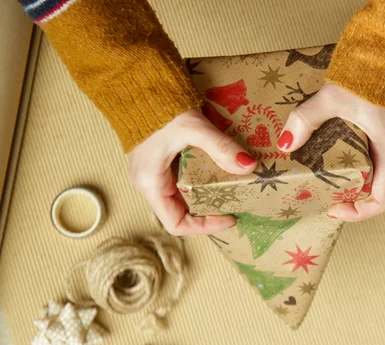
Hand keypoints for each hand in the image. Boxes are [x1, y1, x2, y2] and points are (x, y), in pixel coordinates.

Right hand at [128, 108, 256, 234]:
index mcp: (150, 183)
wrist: (136, 79)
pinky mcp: (157, 159)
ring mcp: (151, 171)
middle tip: (235, 202)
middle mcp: (148, 183)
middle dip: (209, 211)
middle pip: (181, 211)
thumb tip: (249, 166)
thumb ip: (220, 147)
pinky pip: (180, 179)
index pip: (176, 223)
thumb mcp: (192, 128)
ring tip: (230, 188)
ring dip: (205, 195)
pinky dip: (199, 180)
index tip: (230, 216)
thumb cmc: (157, 105)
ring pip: (181, 196)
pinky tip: (217, 170)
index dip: (204, 226)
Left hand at [278, 83, 384, 221]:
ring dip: (357, 173)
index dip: (359, 212)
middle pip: (377, 185)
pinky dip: (364, 157)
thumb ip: (306, 120)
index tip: (335, 208)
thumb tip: (285, 143)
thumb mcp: (332, 98)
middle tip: (325, 187)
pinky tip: (342, 146)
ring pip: (380, 169)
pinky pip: (382, 152)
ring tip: (330, 166)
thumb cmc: (370, 71)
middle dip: (351, 191)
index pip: (383, 200)